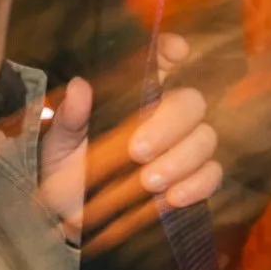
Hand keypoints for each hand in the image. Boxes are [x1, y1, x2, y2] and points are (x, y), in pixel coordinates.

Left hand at [39, 33, 222, 248]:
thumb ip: (69, 118)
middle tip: (138, 151)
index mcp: (133, 95)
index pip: (161, 59)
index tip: (175, 52)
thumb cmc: (65, 170)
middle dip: (170, 125)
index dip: (172, 50)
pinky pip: (212, 175)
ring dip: (181, 160)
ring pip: (205, 139)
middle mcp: (164, 115)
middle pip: (191, 102)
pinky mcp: (193, 180)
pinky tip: (172, 197)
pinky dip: (196, 185)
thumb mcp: (59, 143)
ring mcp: (184, 147)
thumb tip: (78, 87)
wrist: (69, 219)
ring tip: (149, 181)